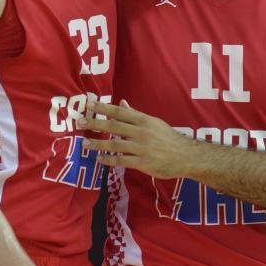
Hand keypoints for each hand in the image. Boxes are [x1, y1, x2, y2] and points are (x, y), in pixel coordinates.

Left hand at [78, 99, 192, 177]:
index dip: (103, 108)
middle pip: (114, 126)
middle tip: (79, 122)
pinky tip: (99, 159)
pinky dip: (109, 160)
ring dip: (98, 144)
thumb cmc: (168, 138)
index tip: (88, 104)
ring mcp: (141, 148)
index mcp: (143, 120)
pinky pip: (121, 161)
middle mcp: (141, 132)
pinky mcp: (142, 163)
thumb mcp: (153, 122)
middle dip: (95, 124)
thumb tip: (122, 102)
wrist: (186, 156)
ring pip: (115, 145)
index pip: (119, 111)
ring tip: (84, 144)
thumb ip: (135, 115)